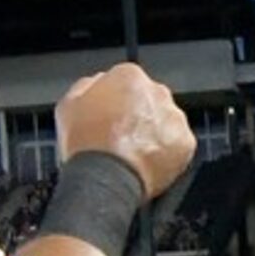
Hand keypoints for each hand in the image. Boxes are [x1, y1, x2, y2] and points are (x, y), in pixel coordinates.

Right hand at [55, 63, 195, 199]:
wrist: (103, 178)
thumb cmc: (85, 145)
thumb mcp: (69, 105)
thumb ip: (88, 86)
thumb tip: (99, 83)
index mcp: (129, 77)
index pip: (128, 81)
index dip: (118, 101)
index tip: (113, 116)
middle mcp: (156, 92)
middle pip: (150, 100)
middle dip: (140, 116)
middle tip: (123, 138)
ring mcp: (174, 117)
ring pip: (166, 121)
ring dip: (154, 133)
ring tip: (134, 154)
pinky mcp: (185, 142)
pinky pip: (178, 145)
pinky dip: (167, 153)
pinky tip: (148, 162)